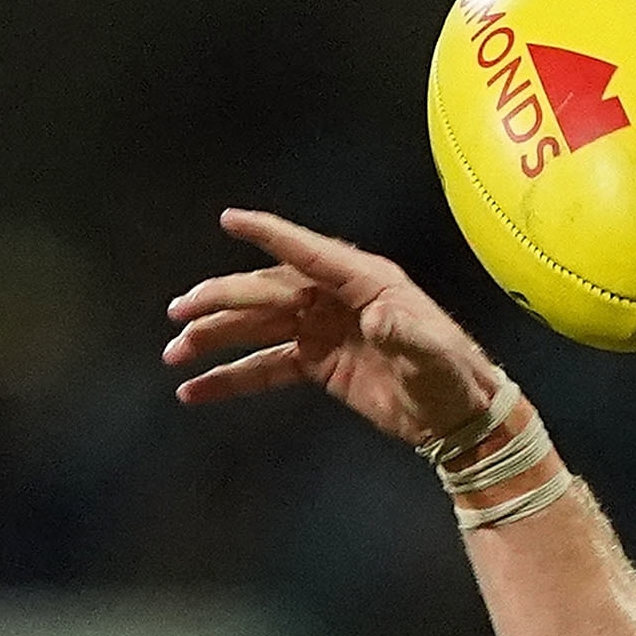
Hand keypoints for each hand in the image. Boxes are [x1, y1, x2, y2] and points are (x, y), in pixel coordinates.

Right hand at [162, 210, 502, 448]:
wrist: (460, 416)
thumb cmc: (453, 376)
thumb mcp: (433, 354)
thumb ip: (407, 335)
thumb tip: (382, 318)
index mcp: (365, 282)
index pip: (307, 252)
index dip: (268, 234)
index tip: (229, 219)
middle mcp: (337, 298)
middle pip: (268, 292)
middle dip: (222, 301)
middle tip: (179, 313)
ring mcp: (324, 330)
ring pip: (259, 329)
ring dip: (217, 339)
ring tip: (175, 353)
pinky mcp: (320, 363)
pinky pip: (266, 365)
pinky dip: (233, 377)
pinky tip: (199, 389)